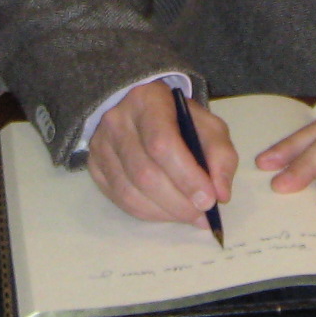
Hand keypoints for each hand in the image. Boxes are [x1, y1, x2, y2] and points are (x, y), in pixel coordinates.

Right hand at [86, 80, 236, 227]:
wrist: (141, 108)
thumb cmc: (178, 118)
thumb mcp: (207, 125)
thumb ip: (220, 155)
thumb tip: (220, 194)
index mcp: (148, 100)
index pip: (162, 143)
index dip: (186, 176)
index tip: (209, 200)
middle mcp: (117, 120)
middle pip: (145, 173)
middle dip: (178, 202)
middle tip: (202, 215)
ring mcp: (101, 144)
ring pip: (130, 192)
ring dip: (164, 213)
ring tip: (188, 217)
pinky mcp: (94, 166)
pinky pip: (120, 200)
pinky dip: (148, 213)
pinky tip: (167, 211)